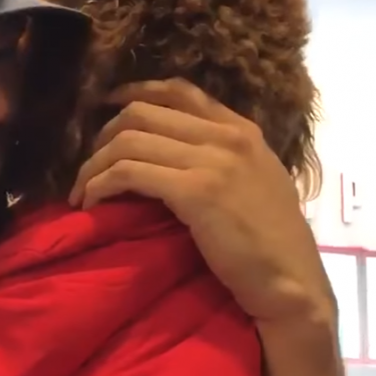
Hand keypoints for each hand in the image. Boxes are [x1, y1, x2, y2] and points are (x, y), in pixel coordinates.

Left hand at [69, 78, 334, 322]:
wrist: (293, 284)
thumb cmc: (273, 247)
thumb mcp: (256, 184)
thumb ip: (223, 160)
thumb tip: (175, 156)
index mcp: (242, 130)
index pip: (179, 91)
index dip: (133, 93)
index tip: (106, 108)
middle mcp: (227, 136)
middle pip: (143, 112)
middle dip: (104, 135)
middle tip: (90, 164)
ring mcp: (212, 160)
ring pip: (128, 140)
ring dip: (94, 165)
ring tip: (83, 191)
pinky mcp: (195, 191)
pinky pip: (128, 173)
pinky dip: (101, 184)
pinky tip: (92, 202)